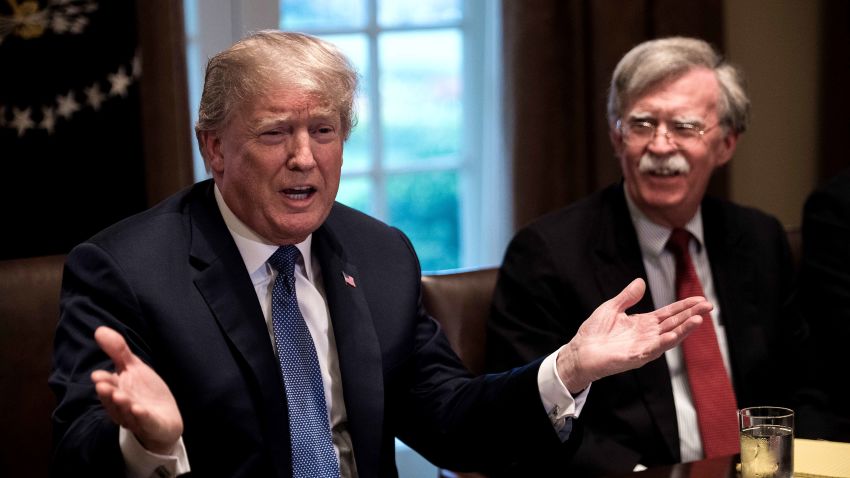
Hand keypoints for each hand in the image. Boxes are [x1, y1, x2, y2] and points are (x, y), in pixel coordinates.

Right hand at [91, 326, 182, 453]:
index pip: (108, 385)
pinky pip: (145, 422)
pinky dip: (141, 416)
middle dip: (108, 393)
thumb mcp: (133, 368)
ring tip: (120, 395)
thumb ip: (118, 351)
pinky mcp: (152, 425)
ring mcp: (136, 418)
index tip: (97, 375)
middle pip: (114, 400)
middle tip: (103, 385)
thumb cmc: (144, 392)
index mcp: (117, 391)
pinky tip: (139, 409)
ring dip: (123, 404)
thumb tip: (99, 329)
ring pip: (127, 412)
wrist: (164, 418)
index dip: (103, 381)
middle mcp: (123, 406)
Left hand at [557, 278, 710, 392]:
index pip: (669, 314)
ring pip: (668, 337)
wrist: (580, 351)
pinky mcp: (634, 357)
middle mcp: (647, 335)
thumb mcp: (612, 308)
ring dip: (684, 329)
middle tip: (708, 306)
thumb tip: (641, 282)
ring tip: (699, 319)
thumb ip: (627, 297)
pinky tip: (674, 336)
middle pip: (674, 324)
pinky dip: (664, 343)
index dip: (684, 306)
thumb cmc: (594, 332)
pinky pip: (652, 349)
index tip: (700, 299)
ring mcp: (643, 347)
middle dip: (691, 315)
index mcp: (643, 323)